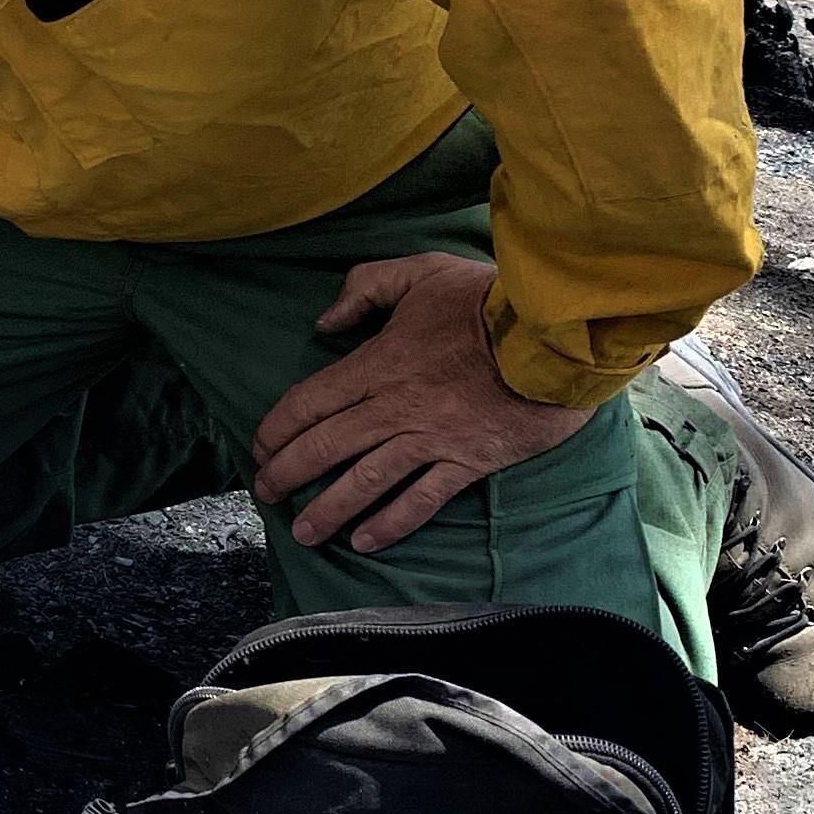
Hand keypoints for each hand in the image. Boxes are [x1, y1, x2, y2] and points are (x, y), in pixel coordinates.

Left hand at [251, 251, 592, 556]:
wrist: (554, 336)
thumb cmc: (487, 299)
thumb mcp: (421, 272)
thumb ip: (365, 288)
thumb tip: (324, 321)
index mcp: (378, 363)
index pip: (309, 402)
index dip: (277, 429)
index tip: (259, 448)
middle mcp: (395, 408)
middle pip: (326, 447)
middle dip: (288, 474)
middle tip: (266, 495)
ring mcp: (431, 439)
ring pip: (365, 482)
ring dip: (328, 510)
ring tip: (305, 533)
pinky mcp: (467, 461)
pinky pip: (422, 500)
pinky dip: (392, 524)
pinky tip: (366, 541)